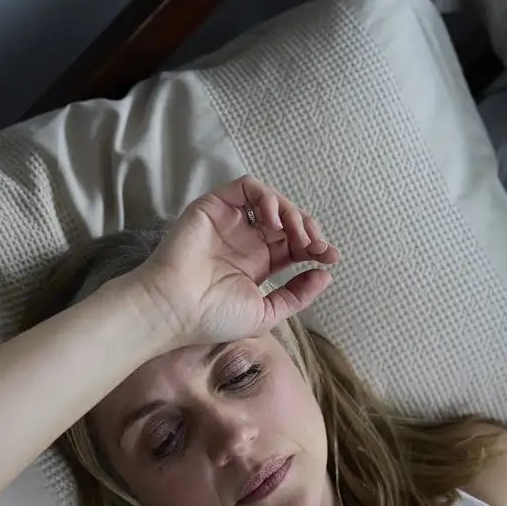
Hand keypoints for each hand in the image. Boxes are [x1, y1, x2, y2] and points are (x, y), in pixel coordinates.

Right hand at [132, 175, 339, 345]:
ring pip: (272, 201)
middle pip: (287, 221)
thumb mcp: (266, 313)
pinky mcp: (215, 206)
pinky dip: (267, 197)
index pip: (294, 245)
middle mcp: (246, 240)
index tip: (330, 258)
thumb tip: (324, 275)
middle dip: (309, 229)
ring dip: (292, 213)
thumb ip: (296, 295)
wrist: (176, 309)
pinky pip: (247, 187)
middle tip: (317, 246)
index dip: (315, 246)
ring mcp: (231, 222)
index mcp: (257, 264)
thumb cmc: (213, 317)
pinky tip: (273, 221)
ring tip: (298, 235)